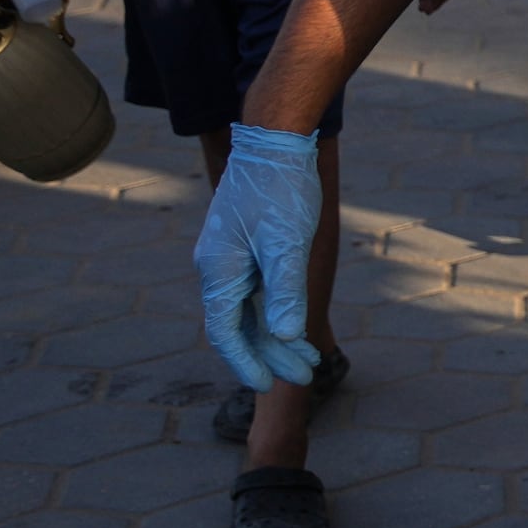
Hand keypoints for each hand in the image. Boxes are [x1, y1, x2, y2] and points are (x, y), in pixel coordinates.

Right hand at [194, 126, 323, 392]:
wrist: (277, 141)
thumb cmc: (282, 189)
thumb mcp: (288, 242)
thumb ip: (284, 290)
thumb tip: (282, 336)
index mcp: (218, 270)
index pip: (226, 331)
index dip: (246, 361)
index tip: (268, 386)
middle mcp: (217, 268)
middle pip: (239, 325)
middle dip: (272, 354)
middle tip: (307, 375)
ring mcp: (230, 259)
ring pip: (250, 311)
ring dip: (277, 336)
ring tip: (310, 360)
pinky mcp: (246, 249)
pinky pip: (256, 292)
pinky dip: (276, 312)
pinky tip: (296, 327)